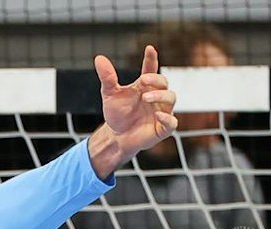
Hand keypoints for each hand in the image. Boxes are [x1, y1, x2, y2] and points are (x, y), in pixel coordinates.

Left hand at [88, 46, 177, 177]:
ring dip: (160, 96)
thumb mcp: (109, 94)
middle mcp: (155, 97)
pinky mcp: (163, 129)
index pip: (151, 69)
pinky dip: (167, 118)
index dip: (151, 59)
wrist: (117, 137)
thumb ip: (107, 77)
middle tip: (144, 81)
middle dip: (156, 79)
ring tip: (146, 98)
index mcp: (144, 86)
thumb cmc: (117, 114)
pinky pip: (172, 122)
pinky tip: (158, 115)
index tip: (149, 49)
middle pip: (163, 82)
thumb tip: (99, 58)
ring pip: (171, 99)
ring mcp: (161, 112)